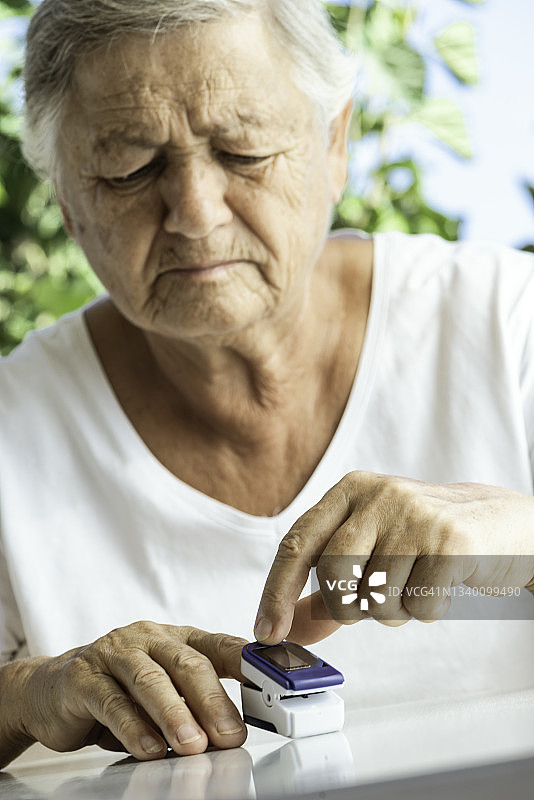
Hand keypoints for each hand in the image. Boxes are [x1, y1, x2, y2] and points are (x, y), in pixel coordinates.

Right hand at [21, 622, 246, 759]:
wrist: (50, 690)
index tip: (273, 684)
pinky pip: (112, 702)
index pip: (219, 644)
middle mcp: (147, 637)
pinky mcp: (83, 677)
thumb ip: (194, 701)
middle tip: (231, 734)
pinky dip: (133, 728)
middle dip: (212, 701)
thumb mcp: (164, 689)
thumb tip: (235, 731)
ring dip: (175, 715)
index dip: (248, 663)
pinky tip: (148, 749)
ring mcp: (113, 652)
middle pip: (187, 663)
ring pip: (151, 680)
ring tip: (193, 745)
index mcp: (174, 636)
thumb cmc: (118, 689)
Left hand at [254, 472, 533, 644]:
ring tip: (415, 585)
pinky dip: (426, 611)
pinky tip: (441, 585)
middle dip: (349, 608)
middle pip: (333, 576)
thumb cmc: (425, 538)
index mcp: (350, 490)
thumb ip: (326, 588)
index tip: (267, 632)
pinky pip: (418, 607)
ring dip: (393, 611)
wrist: (499, 523)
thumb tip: (286, 627)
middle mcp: (378, 496)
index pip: (297, 543)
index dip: (276, 592)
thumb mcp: (370, 549)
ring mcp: (414, 515)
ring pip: (375, 598)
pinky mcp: (449, 541)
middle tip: (375, 603)